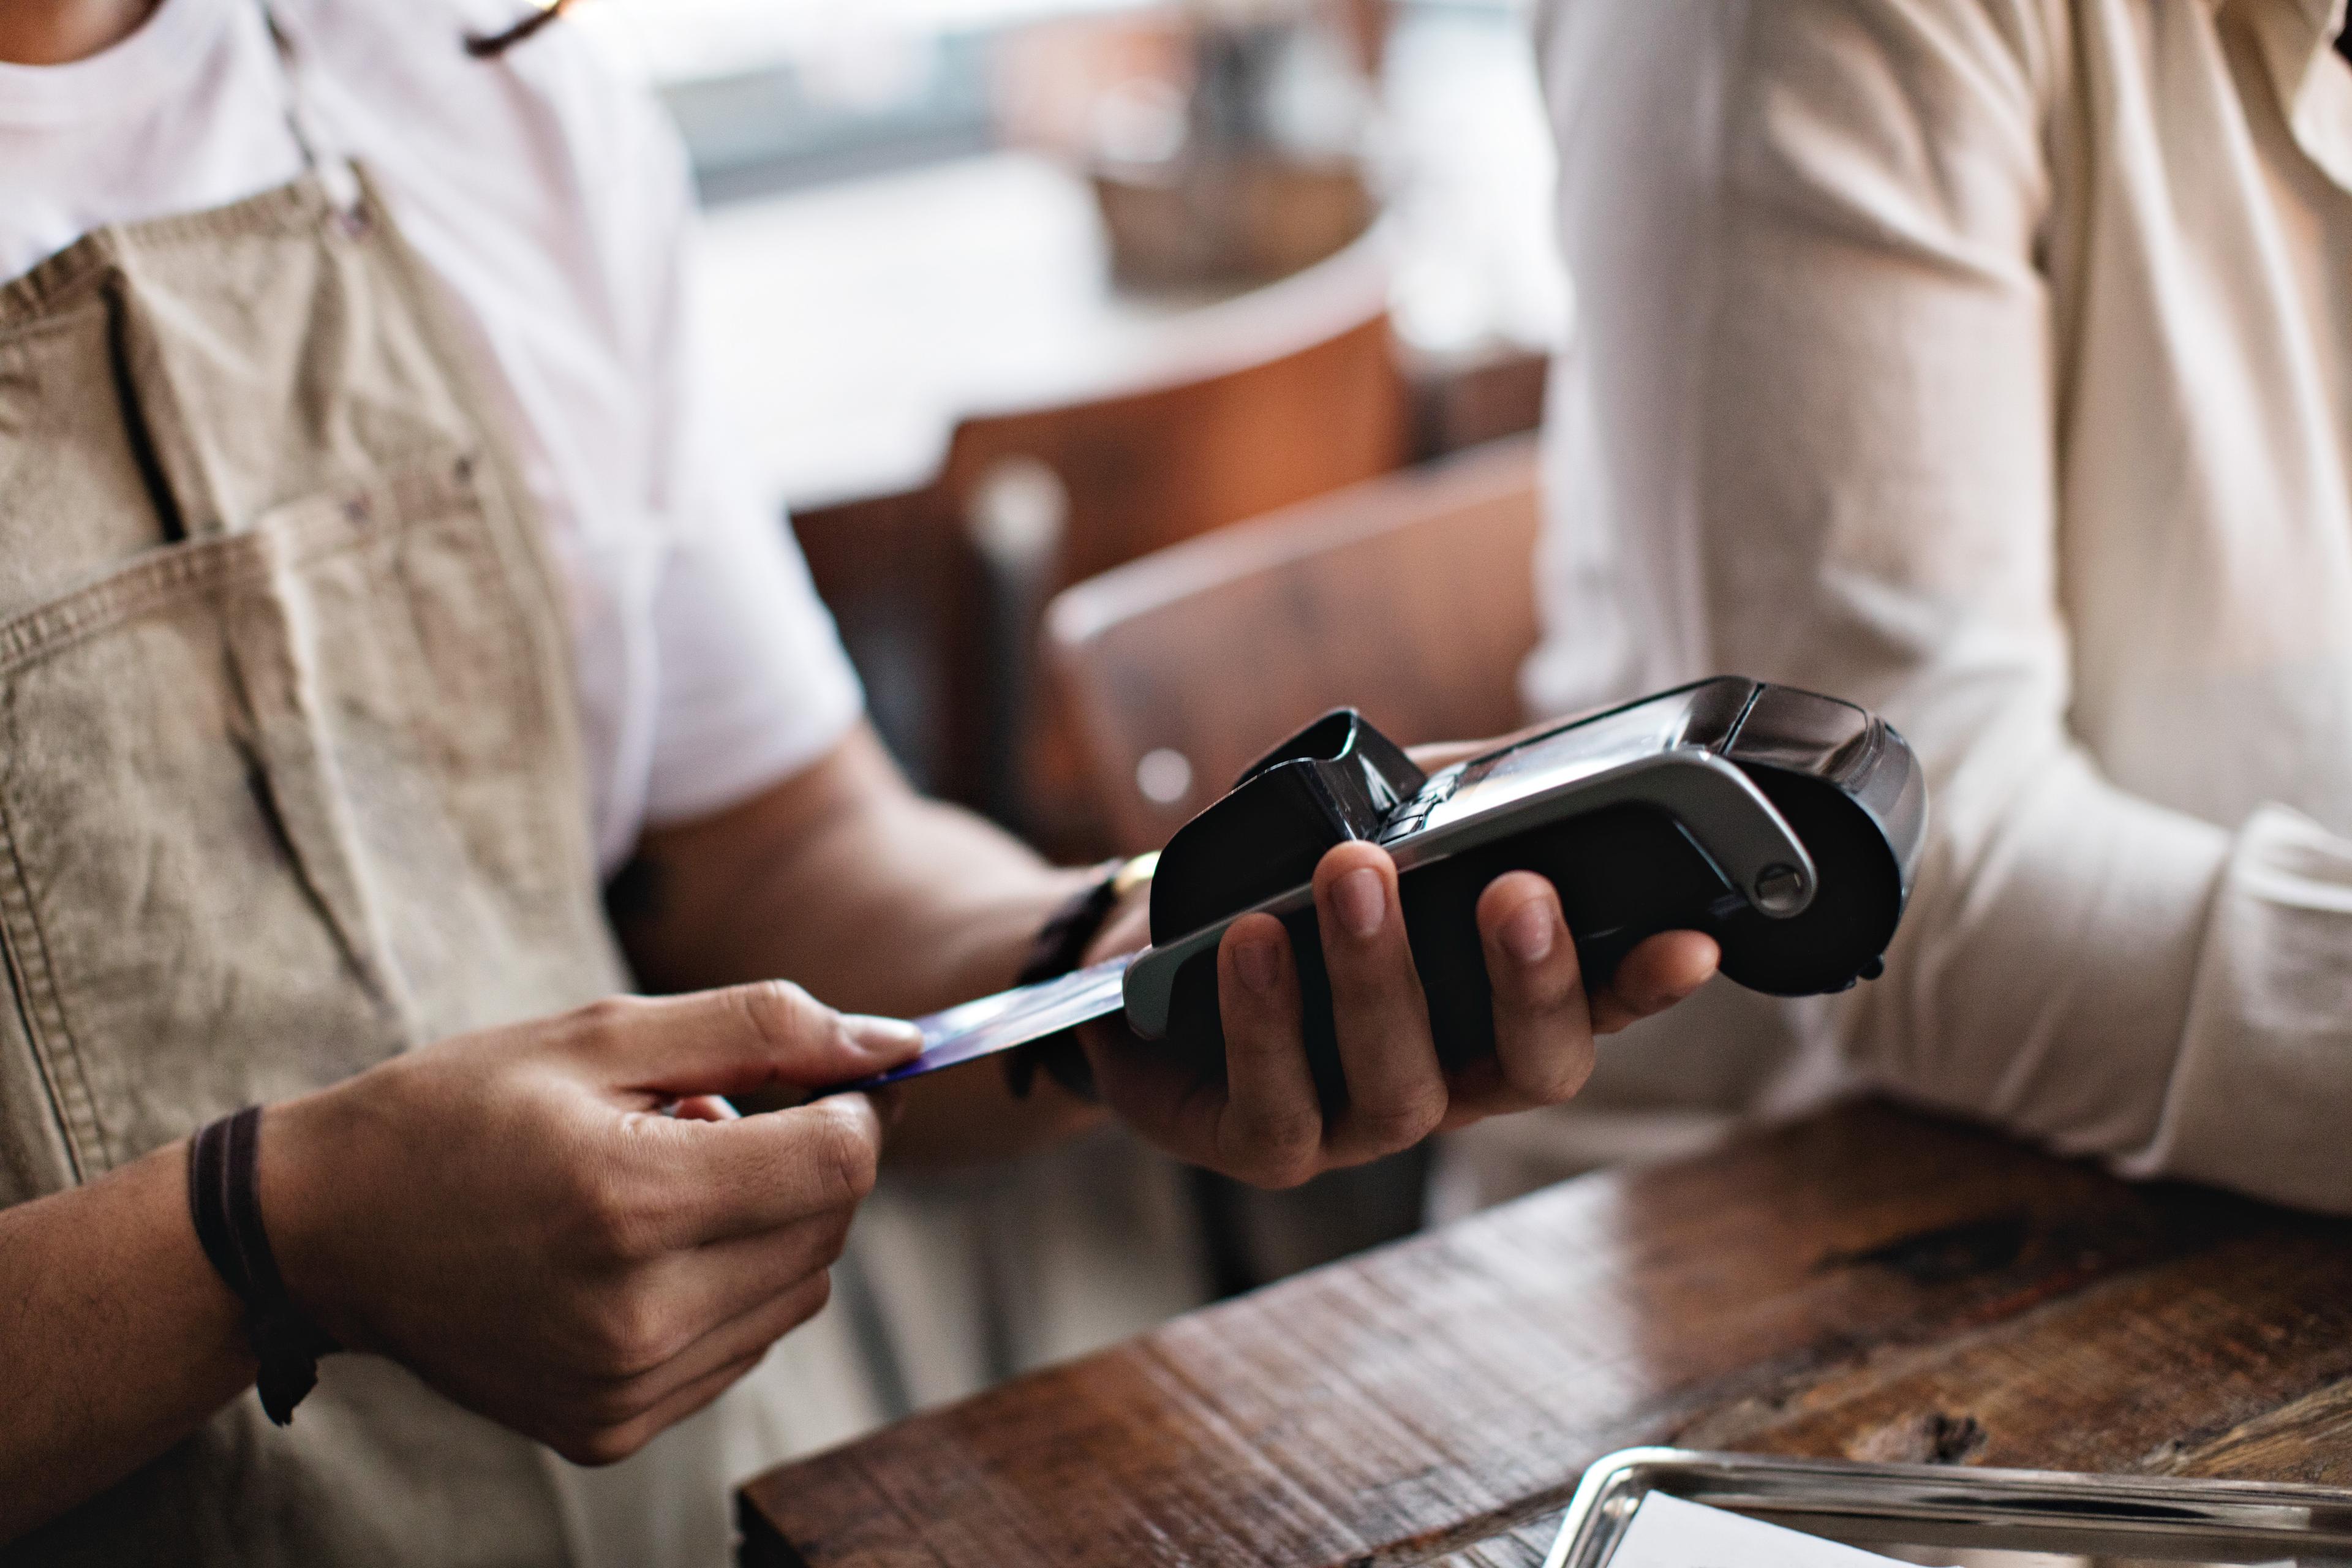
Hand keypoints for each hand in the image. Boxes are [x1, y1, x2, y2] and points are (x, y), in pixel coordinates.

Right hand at [258, 983, 920, 1463]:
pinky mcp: (612, 1429)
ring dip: (770, 1225)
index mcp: (631, 1203)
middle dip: (805, 1159)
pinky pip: (743, 1345)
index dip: (851, 1105)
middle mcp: (636, 1316)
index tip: (822, 1075)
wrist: (327, 1232)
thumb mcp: (602, 1033)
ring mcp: (625, 1387)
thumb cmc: (460, 1110)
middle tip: (712, 1117)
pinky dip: (727, 1286)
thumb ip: (762, 1028)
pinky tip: (641, 1249)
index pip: (838, 1161)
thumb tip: (895, 1044)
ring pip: (799, 1290)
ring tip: (662, 1184)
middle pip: (828, 1226)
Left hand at [1078, 842, 1717, 1188]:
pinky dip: (1267, 1023)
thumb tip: (1563, 756)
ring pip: (1399, 1089)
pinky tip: (1253, 942)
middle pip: (1526, 1067)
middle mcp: (1447, 1080)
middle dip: (1529, 980)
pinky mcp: (1260, 1144)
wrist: (1134, 951)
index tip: (1692, 940)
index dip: (1645, 985)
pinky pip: (1277, 1110)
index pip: (1594, 1005)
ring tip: (1354, 875)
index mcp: (1492, 1009)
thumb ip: (1472, 800)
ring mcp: (1355, 1125)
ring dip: (1380, 979)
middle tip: (1516, 887)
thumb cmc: (1284, 882)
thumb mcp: (1384, 826)